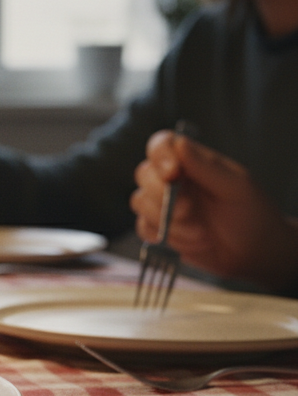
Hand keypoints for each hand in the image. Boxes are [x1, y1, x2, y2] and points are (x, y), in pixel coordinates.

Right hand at [131, 130, 297, 291]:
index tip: (172, 174)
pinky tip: (189, 241)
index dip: (160, 156)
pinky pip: (143, 227)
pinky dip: (163, 236)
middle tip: (190, 210)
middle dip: (163, 196)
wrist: (255, 252)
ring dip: (168, 220)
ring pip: (140, 202)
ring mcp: (163, 204)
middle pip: (144, 174)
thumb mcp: (236, 187)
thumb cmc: (252, 214)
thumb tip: (179, 143)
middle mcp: (173, 179)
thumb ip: (206, 166)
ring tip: (200, 232)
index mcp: (192, 162)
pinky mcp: (159, 228)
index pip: (162, 144)